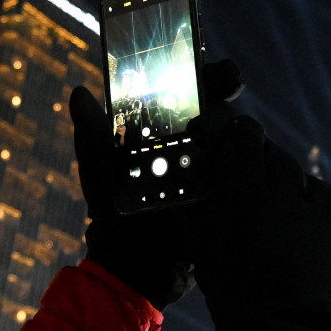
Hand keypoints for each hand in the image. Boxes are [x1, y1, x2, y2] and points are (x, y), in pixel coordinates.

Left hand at [70, 61, 242, 308]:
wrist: (138, 269)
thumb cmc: (113, 219)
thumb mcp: (101, 176)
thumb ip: (92, 137)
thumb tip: (80, 92)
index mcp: (156, 132)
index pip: (179, 89)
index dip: (193, 70)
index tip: (202, 61)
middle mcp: (186, 142)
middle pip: (212, 102)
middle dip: (224, 86)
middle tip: (231, 81)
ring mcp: (209, 166)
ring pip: (231, 132)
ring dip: (237, 122)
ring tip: (235, 120)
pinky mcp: (227, 192)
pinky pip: (242, 167)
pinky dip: (247, 157)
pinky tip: (250, 153)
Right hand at [184, 106, 330, 330]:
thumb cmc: (237, 298)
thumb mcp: (204, 245)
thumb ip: (202, 197)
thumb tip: (201, 162)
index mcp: (246, 197)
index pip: (244, 137)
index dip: (232, 140)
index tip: (226, 149)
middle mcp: (290, 195)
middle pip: (274, 155)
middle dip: (259, 170)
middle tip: (249, 197)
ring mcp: (327, 209)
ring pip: (302, 179)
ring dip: (288, 194)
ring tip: (278, 229)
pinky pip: (327, 202)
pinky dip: (314, 214)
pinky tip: (303, 242)